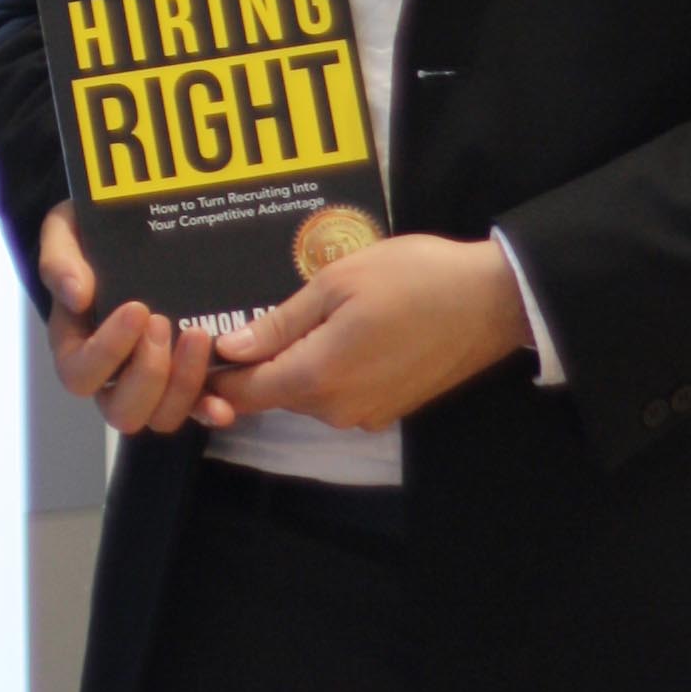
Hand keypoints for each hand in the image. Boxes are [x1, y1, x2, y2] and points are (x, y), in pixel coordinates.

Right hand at [39, 205, 232, 436]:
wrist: (127, 230)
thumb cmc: (90, 237)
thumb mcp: (65, 233)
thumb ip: (60, 260)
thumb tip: (76, 296)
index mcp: (75, 347)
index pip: (81, 374)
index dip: (108, 351)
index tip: (137, 308)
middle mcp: (110, 377)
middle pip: (121, 411)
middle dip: (148, 371)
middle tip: (164, 323)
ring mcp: (150, 384)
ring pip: (160, 417)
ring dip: (183, 384)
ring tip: (198, 335)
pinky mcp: (184, 382)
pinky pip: (195, 411)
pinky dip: (209, 410)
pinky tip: (224, 404)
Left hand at [213, 235, 531, 431]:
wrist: (491, 300)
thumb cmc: (412, 278)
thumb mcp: (336, 284)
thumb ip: (280, 324)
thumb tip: (231, 350)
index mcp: (319, 377)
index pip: (247, 391)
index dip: (216, 374)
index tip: (199, 348)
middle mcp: (339, 409)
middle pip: (275, 393)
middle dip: (256, 362)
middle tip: (249, 315)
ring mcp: (367, 413)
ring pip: (307, 394)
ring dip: (294, 362)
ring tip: (302, 313)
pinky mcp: (389, 407)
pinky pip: (338, 393)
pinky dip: (326, 367)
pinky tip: (338, 329)